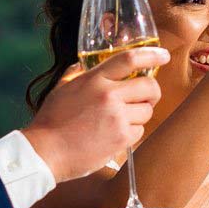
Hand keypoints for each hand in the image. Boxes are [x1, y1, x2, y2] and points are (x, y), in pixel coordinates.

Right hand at [20, 45, 166, 181]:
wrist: (45, 152)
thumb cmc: (50, 121)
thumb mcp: (61, 89)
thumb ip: (76, 74)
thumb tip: (83, 64)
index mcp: (94, 79)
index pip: (130, 59)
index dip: (152, 55)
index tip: (163, 56)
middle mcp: (109, 95)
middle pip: (149, 86)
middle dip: (153, 92)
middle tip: (147, 98)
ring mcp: (117, 117)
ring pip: (147, 111)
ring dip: (139, 115)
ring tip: (121, 121)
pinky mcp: (121, 139)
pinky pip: (140, 131)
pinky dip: (132, 133)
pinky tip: (115, 136)